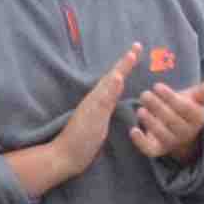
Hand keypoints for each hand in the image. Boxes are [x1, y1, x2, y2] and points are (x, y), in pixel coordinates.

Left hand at [38, 48, 141, 184]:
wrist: (67, 156)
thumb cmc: (82, 138)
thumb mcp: (97, 117)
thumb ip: (107, 97)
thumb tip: (118, 76)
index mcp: (98, 97)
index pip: (115, 75)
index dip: (126, 62)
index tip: (136, 47)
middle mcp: (97, 99)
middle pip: (113, 77)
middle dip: (125, 64)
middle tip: (136, 51)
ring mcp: (96, 108)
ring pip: (111, 86)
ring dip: (121, 74)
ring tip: (130, 67)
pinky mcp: (98, 118)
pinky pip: (111, 97)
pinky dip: (117, 90)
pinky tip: (118, 93)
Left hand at [128, 70, 203, 163]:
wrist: (183, 131)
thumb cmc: (187, 108)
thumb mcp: (195, 98)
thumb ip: (202, 92)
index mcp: (197, 118)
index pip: (184, 108)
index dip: (170, 97)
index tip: (157, 86)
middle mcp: (186, 132)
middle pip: (171, 120)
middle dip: (157, 107)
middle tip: (144, 95)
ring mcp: (172, 143)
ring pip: (161, 134)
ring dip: (150, 122)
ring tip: (140, 109)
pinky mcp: (159, 150)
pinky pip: (150, 150)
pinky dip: (140, 143)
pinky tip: (133, 130)